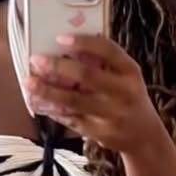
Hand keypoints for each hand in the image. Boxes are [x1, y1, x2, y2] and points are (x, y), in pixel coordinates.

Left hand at [24, 34, 167, 155]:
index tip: (60, 38)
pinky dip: (52, 110)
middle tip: (36, 61)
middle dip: (58, 67)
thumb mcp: (126, 76)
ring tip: (29, 84)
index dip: (83, 43)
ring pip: (74, 101)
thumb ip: (103, 62)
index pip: (108, 50)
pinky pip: (71, 119)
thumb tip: (66, 48)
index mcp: (130, 71)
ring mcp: (112, 114)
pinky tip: (39, 102)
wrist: (145, 137)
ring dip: (48, 91)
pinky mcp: (100, 132)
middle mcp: (124, 92)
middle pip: (87, 76)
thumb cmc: (128, 97)